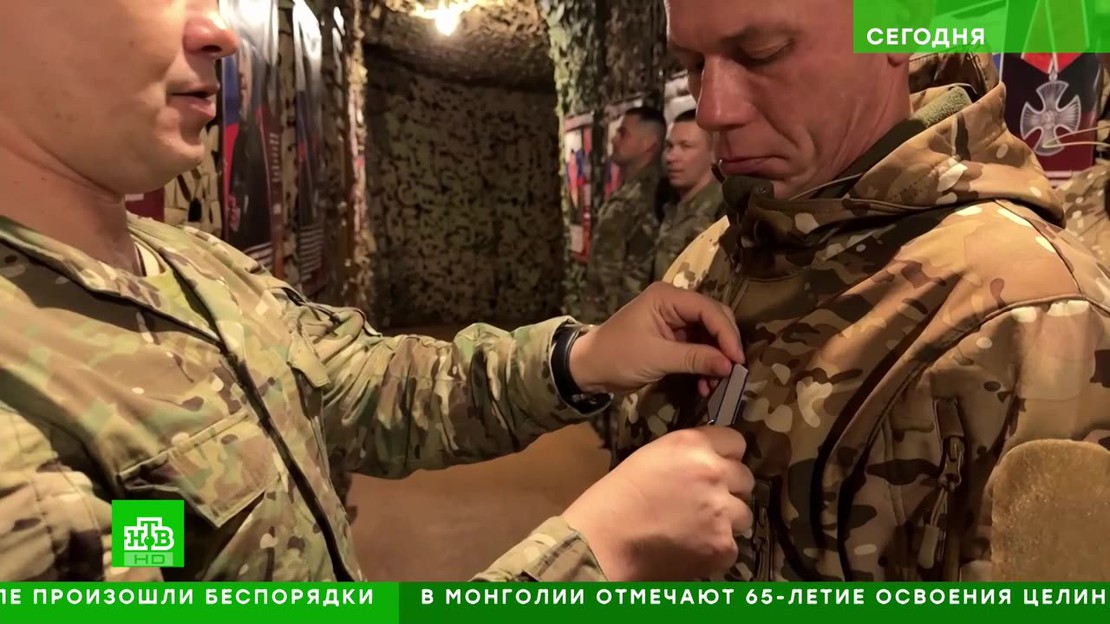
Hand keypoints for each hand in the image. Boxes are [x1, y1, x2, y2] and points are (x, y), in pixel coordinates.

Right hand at [562, 426, 753, 580]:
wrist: (603, 543)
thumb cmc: (616, 498)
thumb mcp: (651, 457)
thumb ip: (688, 454)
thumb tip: (713, 462)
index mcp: (693, 444)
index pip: (736, 442)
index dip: (725, 456)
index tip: (714, 468)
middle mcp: (714, 472)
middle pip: (745, 478)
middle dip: (729, 489)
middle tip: (703, 502)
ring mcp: (722, 511)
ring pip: (744, 513)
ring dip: (727, 520)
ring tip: (697, 528)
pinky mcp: (723, 546)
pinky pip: (733, 545)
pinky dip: (716, 549)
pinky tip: (690, 548)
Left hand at [569, 282, 743, 395]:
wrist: (589, 369)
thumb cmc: (617, 356)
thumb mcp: (657, 358)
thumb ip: (694, 358)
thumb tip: (729, 365)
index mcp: (667, 297)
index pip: (708, 310)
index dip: (727, 334)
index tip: (737, 359)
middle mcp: (674, 303)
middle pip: (713, 319)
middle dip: (724, 346)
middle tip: (733, 371)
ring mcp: (674, 321)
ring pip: (708, 336)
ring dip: (714, 359)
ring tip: (715, 384)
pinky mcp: (673, 339)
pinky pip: (698, 348)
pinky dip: (703, 365)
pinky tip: (704, 385)